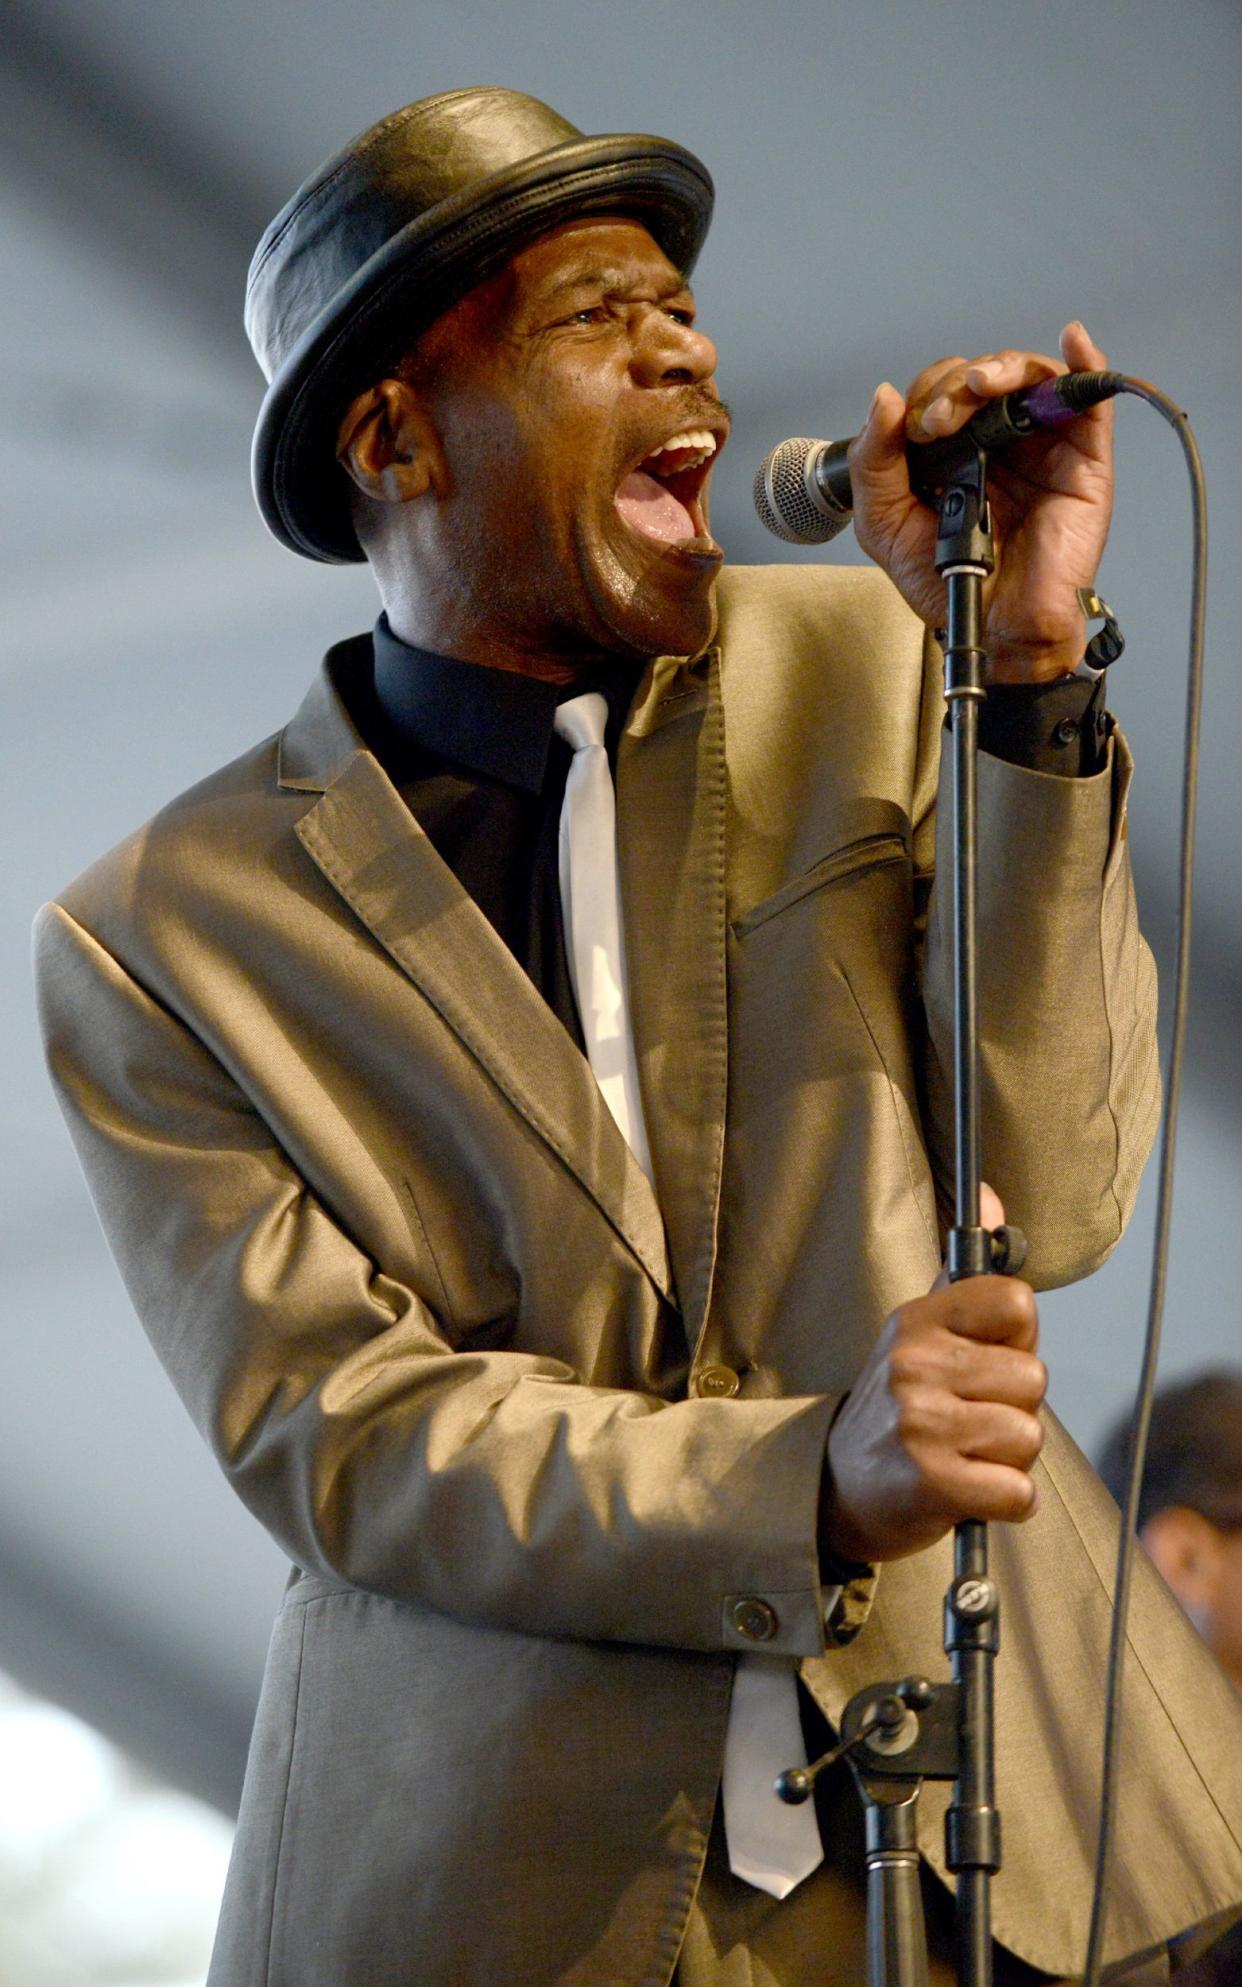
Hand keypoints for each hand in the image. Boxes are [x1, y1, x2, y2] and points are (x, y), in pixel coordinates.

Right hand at [821, 1189, 1047, 1562]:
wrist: (838, 1488)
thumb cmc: (899, 1407)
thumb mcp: (918, 1332)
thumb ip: (965, 1276)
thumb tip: (991, 1193)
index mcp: (916, 1320)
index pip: (1016, 1302)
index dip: (1017, 1337)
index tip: (987, 1358)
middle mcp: (913, 1363)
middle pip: (1032, 1377)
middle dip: (1013, 1408)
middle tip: (968, 1420)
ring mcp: (919, 1424)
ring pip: (1028, 1434)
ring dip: (1008, 1457)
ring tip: (964, 1455)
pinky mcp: (930, 1483)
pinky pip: (1018, 1492)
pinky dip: (1004, 1502)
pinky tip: (967, 1491)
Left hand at [847, 322, 1114, 681]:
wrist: (993, 628)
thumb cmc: (943, 584)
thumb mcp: (884, 523)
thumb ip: (874, 464)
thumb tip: (883, 397)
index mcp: (951, 451)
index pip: (940, 393)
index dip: (924, 396)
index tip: (913, 431)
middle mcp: (997, 442)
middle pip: (982, 376)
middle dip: (952, 385)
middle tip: (937, 423)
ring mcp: (1042, 446)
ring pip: (1028, 376)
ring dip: (1000, 367)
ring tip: (977, 387)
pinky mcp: (1083, 460)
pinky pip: (1089, 400)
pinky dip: (1083, 362)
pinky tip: (1071, 342)